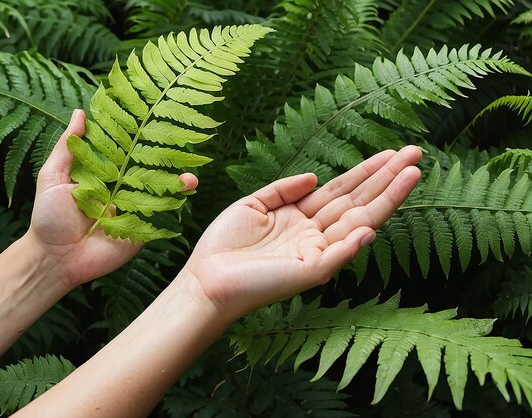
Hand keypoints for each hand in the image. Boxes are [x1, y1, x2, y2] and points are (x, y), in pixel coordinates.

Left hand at [25, 109, 197, 287]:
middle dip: (165, 161)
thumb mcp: (52, 177)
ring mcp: (131, 211)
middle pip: (146, 172)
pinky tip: (185, 196)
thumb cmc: (48, 217)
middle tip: (182, 145)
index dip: (138, 138)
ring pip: (158, 194)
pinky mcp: (137, 231)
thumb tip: (81, 113)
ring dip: (176, 184)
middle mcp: (120, 190)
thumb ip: (67, 147)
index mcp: (102, 175)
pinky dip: (173, 207)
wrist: (54, 258)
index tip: (153, 121)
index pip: (124, 152)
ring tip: (191, 176)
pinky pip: (157, 219)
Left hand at [184, 146, 421, 319]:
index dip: (365, 171)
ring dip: (385, 201)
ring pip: (357, 223)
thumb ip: (283, 189)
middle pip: (358, 201)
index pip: (341, 190)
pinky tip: (371, 226)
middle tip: (416, 154)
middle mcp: (314, 234)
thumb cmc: (224, 245)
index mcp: (302, 217)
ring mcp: (315, 253)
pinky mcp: (308, 273)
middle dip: (387, 178)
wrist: (206, 278)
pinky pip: (336, 256)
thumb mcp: (253, 204)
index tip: (390, 153)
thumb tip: (315, 175)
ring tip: (411, 175)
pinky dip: (353, 244)